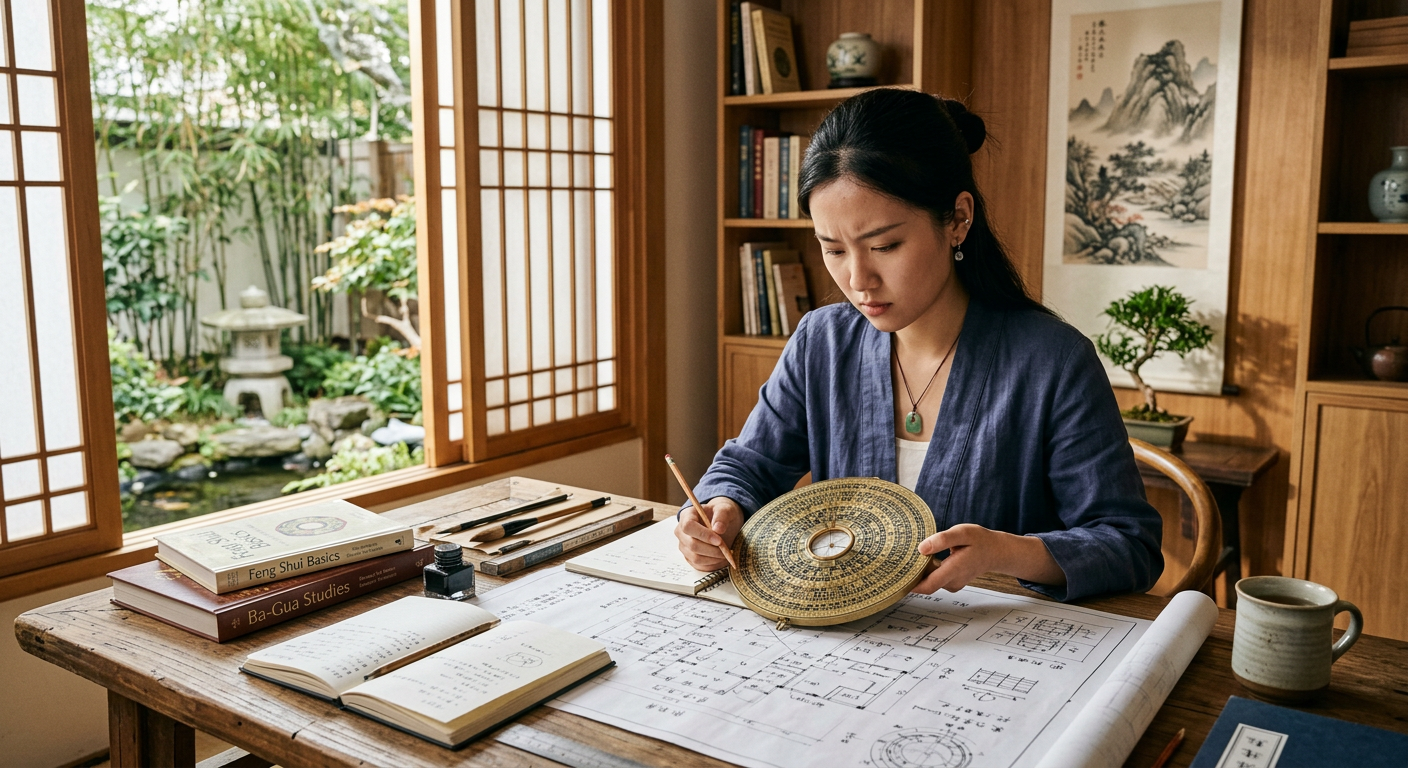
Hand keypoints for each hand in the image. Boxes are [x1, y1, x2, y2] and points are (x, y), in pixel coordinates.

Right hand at [675, 497, 743, 570]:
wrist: (721, 522)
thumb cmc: (721, 514)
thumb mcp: (725, 509)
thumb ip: (722, 516)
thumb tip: (718, 529)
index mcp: (687, 515)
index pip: (688, 526)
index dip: (703, 535)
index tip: (719, 540)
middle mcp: (681, 531)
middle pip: (692, 545)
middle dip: (712, 550)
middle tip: (727, 549)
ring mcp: (684, 546)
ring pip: (696, 558)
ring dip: (713, 558)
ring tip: (726, 553)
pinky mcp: (689, 557)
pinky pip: (699, 565)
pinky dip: (712, 564)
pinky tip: (721, 557)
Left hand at [910, 524, 1065, 594]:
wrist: (996, 551)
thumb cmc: (980, 540)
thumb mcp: (962, 533)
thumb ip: (942, 540)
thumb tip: (921, 549)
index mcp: (954, 569)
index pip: (928, 585)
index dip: (910, 585)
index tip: (895, 579)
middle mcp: (953, 581)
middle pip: (925, 584)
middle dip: (911, 576)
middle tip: (898, 562)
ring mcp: (953, 583)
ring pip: (930, 581)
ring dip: (920, 572)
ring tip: (909, 558)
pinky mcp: (952, 582)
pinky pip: (936, 579)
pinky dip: (928, 571)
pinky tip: (924, 559)